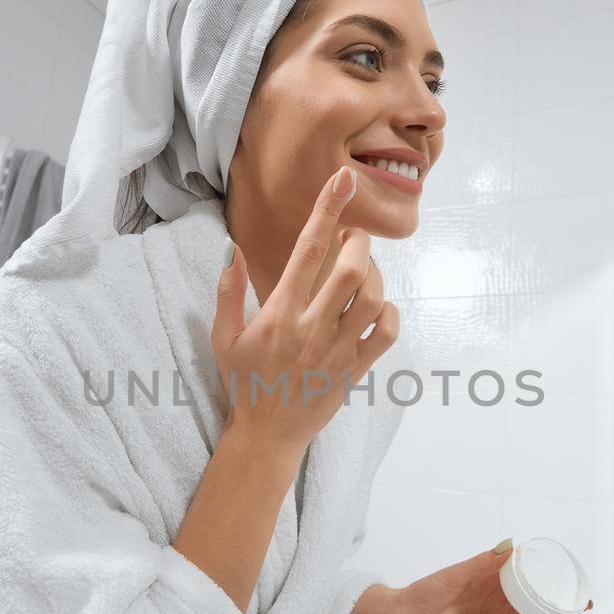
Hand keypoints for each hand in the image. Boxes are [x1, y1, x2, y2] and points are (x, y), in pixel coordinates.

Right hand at [212, 167, 397, 458]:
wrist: (267, 435)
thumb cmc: (244, 382)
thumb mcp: (223, 337)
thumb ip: (228, 291)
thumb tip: (231, 248)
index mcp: (279, 314)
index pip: (308, 250)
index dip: (327, 209)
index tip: (343, 178)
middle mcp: (310, 328)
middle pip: (351, 269)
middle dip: (359, 243)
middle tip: (354, 238)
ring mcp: (337, 350)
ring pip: (372, 298)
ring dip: (374, 274)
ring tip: (362, 272)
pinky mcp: (355, 370)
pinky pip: (386, 333)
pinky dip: (389, 312)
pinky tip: (376, 308)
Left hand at [386, 542, 593, 613]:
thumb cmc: (426, 591)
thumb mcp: (455, 575)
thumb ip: (482, 563)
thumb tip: (511, 545)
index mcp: (493, 574)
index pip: (529, 571)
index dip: (552, 573)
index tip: (574, 575)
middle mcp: (499, 594)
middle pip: (538, 598)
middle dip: (562, 602)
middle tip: (584, 607)